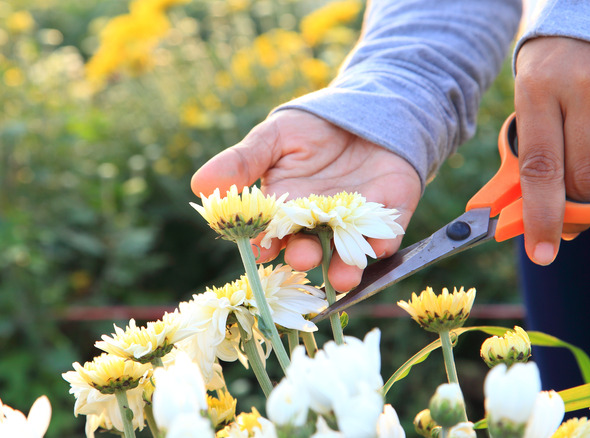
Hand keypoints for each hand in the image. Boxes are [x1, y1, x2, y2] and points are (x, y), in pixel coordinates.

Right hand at [191, 109, 421, 291]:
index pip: (270, 235)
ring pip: (347, 254)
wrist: (364, 109)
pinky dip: (382, 243)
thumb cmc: (312, 128)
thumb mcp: (273, 137)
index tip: (259, 249)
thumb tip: (199, 184)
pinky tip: (379, 247)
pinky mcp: (389, 214)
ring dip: (344, 268)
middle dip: (304, 256)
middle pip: (309, 248)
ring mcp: (354, 223)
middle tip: (302, 257)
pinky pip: (386, 235)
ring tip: (342, 277)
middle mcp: (317, 225)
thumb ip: (242, 162)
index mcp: (284, 211)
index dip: (264, 244)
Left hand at [515, 36, 589, 264]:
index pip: (540, 169)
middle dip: (573, 209)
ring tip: (587, 177)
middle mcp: (581, 87)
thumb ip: (529, 155)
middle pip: (583, 178)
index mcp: (538, 91)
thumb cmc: (550, 73)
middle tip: (566, 219)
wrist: (589, 22)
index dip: (541, 217)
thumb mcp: (528, 104)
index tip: (541, 252)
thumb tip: (523, 213)